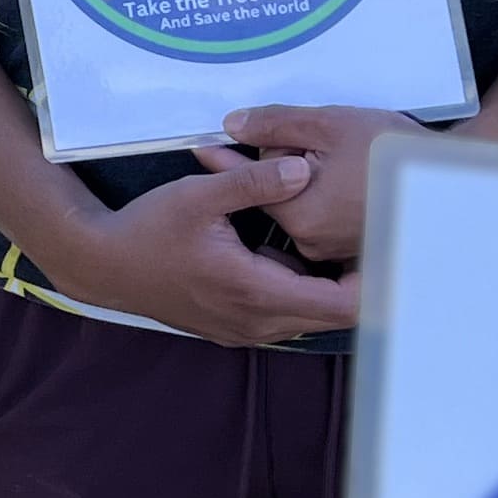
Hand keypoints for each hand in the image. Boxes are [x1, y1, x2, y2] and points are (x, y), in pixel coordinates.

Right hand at [34, 150, 357, 346]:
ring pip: (313, 316)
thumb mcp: (198, 196)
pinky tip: (297, 252)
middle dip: (363, 281)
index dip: (378, 280)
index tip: (393, 246)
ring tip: (349, 244)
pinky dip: (304, 290)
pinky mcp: (237, 327)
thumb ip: (253, 182)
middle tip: (382, 239)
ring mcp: (247, 329)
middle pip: (337, 315)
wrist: (103, 265)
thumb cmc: (149, 229)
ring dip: (333, 287)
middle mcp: (258, 321)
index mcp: (256, 290)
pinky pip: (288, 315)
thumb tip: (303, 168)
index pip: (342, 304)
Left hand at [214, 105, 432, 267]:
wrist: (451, 178)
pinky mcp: (358, 251)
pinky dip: (330, 202)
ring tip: (347, 165)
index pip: (253, 182)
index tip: (202, 147)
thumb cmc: (392, 148)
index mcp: (301, 216)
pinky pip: (327, 222)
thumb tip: (231, 126)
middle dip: (290, 170)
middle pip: (280, 197)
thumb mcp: (329, 124)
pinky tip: (353, 182)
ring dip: (312, 185)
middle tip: (326, 149)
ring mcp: (338, 252)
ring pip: (304, 208)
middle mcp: (314, 244)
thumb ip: (275, 125)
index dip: (231, 159)